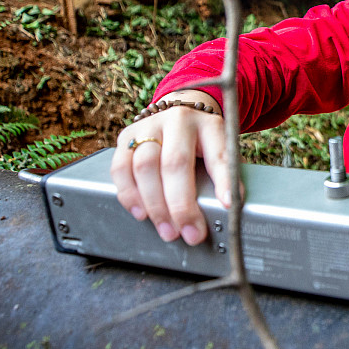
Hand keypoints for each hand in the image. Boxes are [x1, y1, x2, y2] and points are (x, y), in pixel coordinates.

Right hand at [110, 90, 230, 245]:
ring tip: (167, 230)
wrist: (178, 116)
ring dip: (154, 205)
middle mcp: (178, 121)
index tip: (228, 204)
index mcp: (209, 124)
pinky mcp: (126, 136)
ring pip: (144, 166)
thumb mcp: (220, 149)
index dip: (223, 180)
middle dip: (181, 205)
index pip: (218, 153)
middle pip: (175, 163)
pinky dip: (129, 195)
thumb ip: (224, 173)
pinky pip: (120, 168)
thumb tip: (229, 207)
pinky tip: (141, 213)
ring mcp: (149, 126)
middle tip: (190, 233)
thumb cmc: (202, 140)